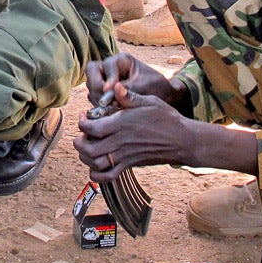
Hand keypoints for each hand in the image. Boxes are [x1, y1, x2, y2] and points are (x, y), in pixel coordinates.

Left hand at [74, 86, 194, 181]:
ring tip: (88, 146)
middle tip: (83, 133)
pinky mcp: (129, 166)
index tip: (84, 116)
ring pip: (94, 163)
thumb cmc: (166, 118)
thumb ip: (128, 96)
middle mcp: (120, 142)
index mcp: (121, 124)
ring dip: (85, 156)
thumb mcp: (148, 101)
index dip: (82, 122)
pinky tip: (96, 165)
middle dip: (79, 140)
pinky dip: (97, 174)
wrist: (182, 140)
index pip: (90, 127)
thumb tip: (116, 86)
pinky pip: (108, 176)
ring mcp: (124, 156)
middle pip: (88, 148)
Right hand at [85, 52, 171, 106]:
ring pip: (91, 84)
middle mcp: (111, 67)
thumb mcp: (144, 86)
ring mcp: (105, 79)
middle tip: (105, 100)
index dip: (108, 78)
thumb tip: (107, 93)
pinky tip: (110, 111)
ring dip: (97, 97)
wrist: (164, 97)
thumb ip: (126, 89)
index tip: (110, 91)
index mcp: (122, 60)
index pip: (107, 65)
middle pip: (92, 70)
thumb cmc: (157, 87)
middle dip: (96, 86)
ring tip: (110, 107)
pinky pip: (93, 96)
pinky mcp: (103, 91)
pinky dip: (99, 104)